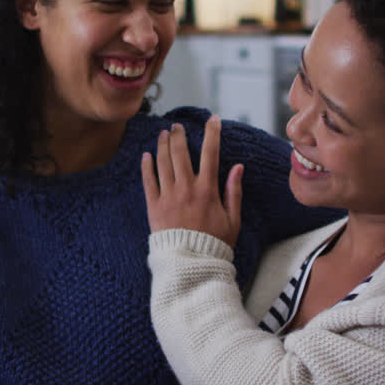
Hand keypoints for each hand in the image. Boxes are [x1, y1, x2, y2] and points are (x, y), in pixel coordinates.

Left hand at [142, 116, 243, 247]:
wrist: (191, 264)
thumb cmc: (214, 244)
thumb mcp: (232, 219)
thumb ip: (234, 191)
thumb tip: (238, 167)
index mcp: (207, 190)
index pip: (210, 153)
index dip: (212, 133)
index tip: (213, 120)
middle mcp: (186, 188)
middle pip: (180, 152)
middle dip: (179, 135)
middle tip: (177, 126)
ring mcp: (168, 196)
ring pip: (163, 162)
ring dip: (162, 145)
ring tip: (163, 134)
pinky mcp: (154, 207)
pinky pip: (148, 181)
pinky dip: (146, 166)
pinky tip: (146, 155)